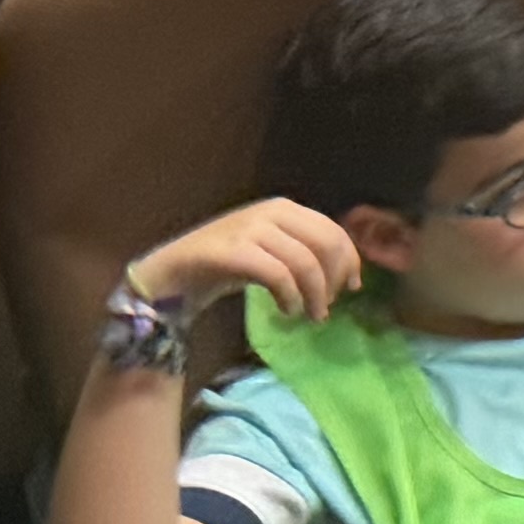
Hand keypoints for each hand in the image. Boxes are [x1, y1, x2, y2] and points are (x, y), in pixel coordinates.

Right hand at [129, 197, 369, 322]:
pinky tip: (288, 311)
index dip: (349, 260)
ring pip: (304, 261)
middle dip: (334, 279)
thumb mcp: (271, 251)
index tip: (352, 287)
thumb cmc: (226, 265)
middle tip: (328, 306)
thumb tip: (345, 274)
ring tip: (311, 315)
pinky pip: (277, 274)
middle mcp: (270, 211)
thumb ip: (304, 252)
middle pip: (324, 244)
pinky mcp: (231, 251)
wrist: (171, 273)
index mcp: (284, 208)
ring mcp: (249, 228)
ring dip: (315, 294)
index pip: (332, 230)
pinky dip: (290, 296)